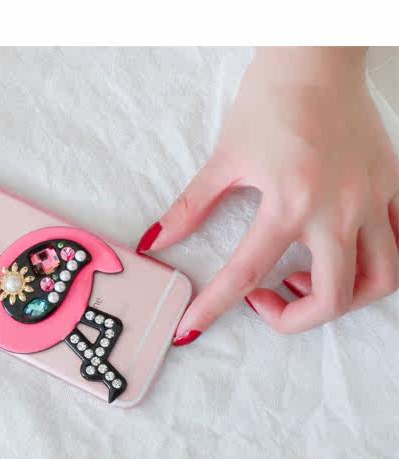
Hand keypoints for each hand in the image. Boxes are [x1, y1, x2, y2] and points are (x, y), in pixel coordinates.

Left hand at [138, 48, 398, 344]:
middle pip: (333, 297)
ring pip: (380, 280)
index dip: (214, 307)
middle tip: (263, 301)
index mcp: (290, 202)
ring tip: (304, 283)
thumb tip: (157, 242)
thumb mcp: (224, 159)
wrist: (316, 58)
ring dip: (342, 298)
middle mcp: (338, 209)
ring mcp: (373, 200)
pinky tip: (341, 256)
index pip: (246, 272)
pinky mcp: (392, 187)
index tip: (193, 326)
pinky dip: (376, 265)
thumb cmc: (270, 102)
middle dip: (293, 319)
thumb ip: (190, 207)